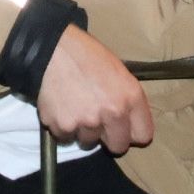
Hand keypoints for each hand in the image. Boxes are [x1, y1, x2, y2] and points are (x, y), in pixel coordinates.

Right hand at [35, 26, 152, 154]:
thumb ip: (126, 98)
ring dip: (82, 130)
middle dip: (108, 136)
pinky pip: (65, 136)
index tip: (123, 126)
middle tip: (97, 120)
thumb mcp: (117, 70)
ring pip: (89, 141)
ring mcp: (87, 122)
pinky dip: (62, 126)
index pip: (143, 135)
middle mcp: (113, 113)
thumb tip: (128, 122)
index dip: (132, 131)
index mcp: (130, 96)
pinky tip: (60, 107)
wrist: (51, 47)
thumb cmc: (85, 54)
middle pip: (118, 146)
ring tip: (74, 106)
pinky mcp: (63, 126)